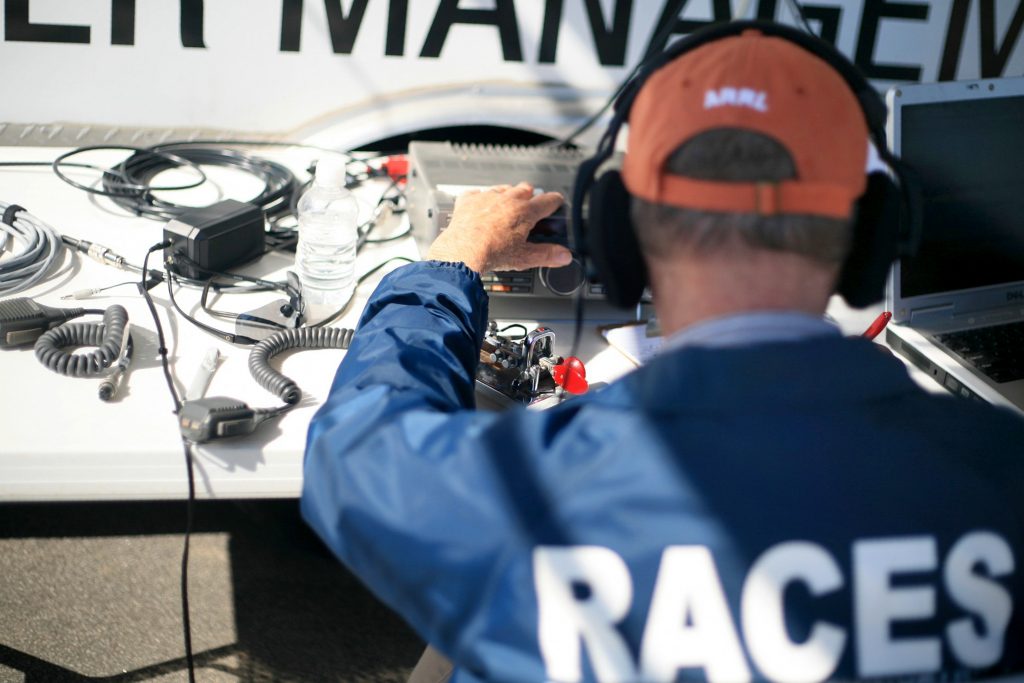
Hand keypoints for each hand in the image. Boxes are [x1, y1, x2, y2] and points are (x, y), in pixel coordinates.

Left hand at [426, 182, 572, 273]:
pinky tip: (481, 208)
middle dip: (530, 196)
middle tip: (529, 208)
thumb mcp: (524, 258)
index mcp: (525, 211)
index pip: (548, 200)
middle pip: (526, 188)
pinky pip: (478, 193)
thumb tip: (564, 256)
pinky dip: (481, 199)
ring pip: (503, 188)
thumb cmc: (491, 254)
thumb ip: (547, 255)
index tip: (556, 202)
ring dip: (507, 195)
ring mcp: (487, 197)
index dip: (555, 201)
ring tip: (506, 208)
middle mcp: (508, 199)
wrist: (462, 253)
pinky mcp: (469, 200)